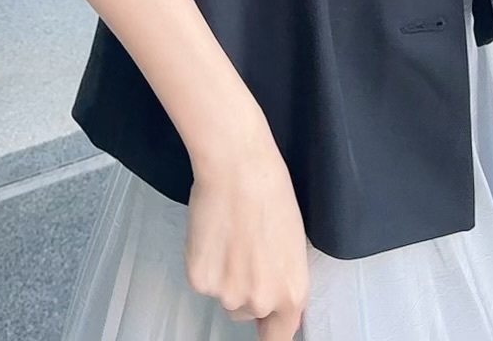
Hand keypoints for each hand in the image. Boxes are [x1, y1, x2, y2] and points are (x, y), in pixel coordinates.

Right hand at [184, 128, 309, 337]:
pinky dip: (203, 262)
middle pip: (246, 312)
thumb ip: (284, 280)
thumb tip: (273, 300)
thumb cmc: (271, 194)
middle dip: (244, 287)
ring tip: (229, 235)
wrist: (238, 168)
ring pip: (223, 295)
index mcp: (292, 294)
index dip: (268, 330)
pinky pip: (202, 280)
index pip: (278, 337)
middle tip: (244, 248)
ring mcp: (227, 294)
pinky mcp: (200, 281)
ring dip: (223, 275)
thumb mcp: (293, 244)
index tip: (262, 327)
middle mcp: (260, 302)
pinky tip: (212, 233)